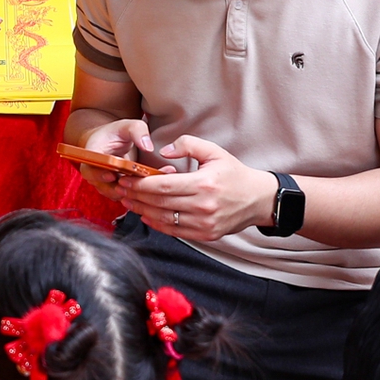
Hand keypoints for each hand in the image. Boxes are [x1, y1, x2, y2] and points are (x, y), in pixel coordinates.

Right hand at [75, 118, 160, 199]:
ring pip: (115, 194)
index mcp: (91, 156)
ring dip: (130, 192)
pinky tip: (147, 189)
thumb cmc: (115, 133)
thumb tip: (148, 146)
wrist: (110, 142)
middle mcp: (94, 172)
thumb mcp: (126, 126)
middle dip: (121, 187)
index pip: (90, 169)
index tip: (113, 175)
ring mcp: (102, 183)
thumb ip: (137, 131)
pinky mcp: (113, 189)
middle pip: (102, 186)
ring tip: (146, 186)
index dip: (100, 175)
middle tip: (136, 184)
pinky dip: (134, 194)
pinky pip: (123, 196)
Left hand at [115, 135, 276, 241]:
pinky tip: (145, 215)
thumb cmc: (235, 174)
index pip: (164, 185)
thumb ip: (188, 144)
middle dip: (136, 196)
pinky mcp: (205, 234)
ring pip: (163, 219)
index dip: (141, 184)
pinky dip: (157, 224)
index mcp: (204, 183)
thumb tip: (164, 150)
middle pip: (160, 202)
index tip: (126, 179)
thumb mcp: (214, 152)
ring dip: (142, 211)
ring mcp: (204, 223)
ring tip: (128, 202)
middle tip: (121, 190)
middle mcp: (203, 206)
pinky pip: (174, 231)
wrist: (259, 200)